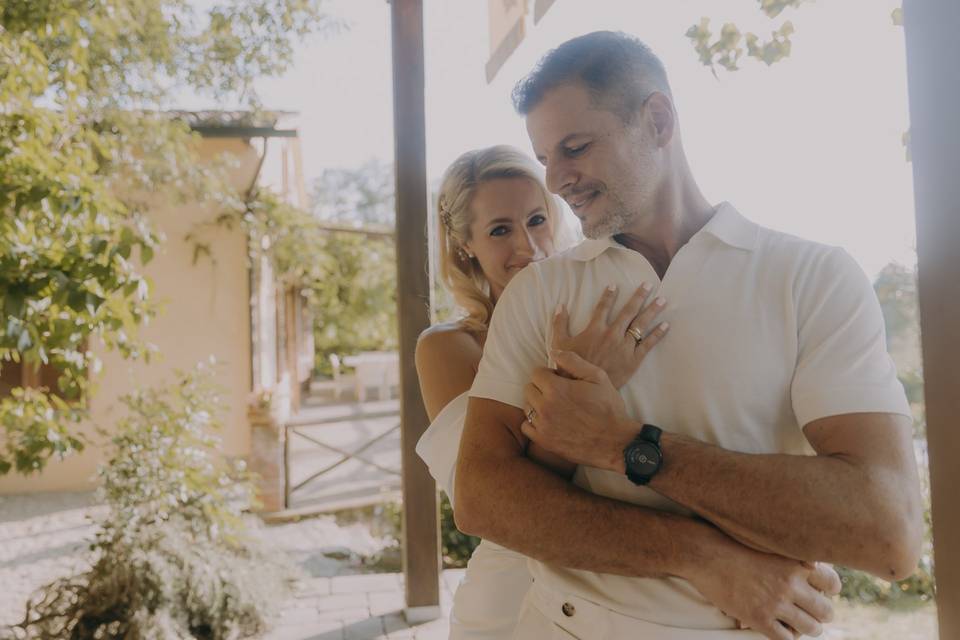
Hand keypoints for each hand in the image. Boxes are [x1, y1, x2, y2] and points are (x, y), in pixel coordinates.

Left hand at [521, 349, 639, 471]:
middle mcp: (545, 406)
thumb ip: (573, 361)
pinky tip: (550, 421)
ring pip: (527, 407)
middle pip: (529, 388)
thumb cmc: (608, 408)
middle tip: (559, 394)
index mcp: (556, 388)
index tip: (559, 380)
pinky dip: (534, 423)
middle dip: (541, 388)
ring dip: (538, 404)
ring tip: (556, 407)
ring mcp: (543, 425)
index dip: (549, 374)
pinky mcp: (543, 440)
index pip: (536, 373)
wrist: (614, 441)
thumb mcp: (597, 377)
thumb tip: (553, 352)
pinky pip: (526, 426)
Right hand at [551, 283, 668, 387]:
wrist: (586, 388)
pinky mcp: (634, 359)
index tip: (614, 285)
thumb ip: (559, 323)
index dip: (609, 295)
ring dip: (652, 311)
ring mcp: (625, 346)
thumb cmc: (571, 367)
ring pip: (641, 324)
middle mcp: (612, 334)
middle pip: (628, 311)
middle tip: (648, 285)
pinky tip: (666, 325)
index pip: (603, 307)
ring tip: (662, 300)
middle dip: (639, 297)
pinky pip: (648, 344)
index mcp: (596, 329)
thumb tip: (560, 305)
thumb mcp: (559, 344)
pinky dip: (657, 334)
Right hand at [686, 534, 841, 639]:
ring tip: (797, 623)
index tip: (819, 591)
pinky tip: (779, 629)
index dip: (829, 590)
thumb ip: (795, 556)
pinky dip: (787, 637)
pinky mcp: (759, 618)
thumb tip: (816, 566)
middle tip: (808, 610)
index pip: (833, 584)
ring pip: (811, 628)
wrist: (705, 554)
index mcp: (796, 563)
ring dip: (807, 628)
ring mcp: (775, 603)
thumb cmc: (735, 544)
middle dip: (820, 614)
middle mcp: (790, 584)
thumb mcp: (771, 543)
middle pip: (826, 611)